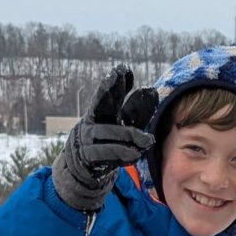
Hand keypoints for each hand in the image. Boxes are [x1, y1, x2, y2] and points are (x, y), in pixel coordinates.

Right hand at [52, 66, 157, 211]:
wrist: (84, 165)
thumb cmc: (108, 139)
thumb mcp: (124, 124)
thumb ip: (137, 110)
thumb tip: (151, 90)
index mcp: (101, 110)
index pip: (108, 93)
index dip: (114, 82)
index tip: (123, 70)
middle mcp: (93, 120)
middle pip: (100, 102)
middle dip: (107, 88)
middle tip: (116, 76)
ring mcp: (88, 138)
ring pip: (108, 132)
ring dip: (129, 135)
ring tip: (147, 140)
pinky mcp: (89, 157)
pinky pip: (105, 153)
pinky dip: (120, 153)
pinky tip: (135, 154)